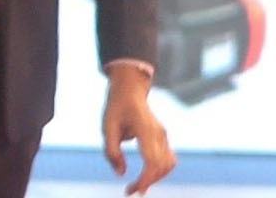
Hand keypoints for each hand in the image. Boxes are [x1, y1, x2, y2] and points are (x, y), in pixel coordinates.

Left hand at [103, 67, 174, 194]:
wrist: (130, 89)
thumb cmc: (117, 107)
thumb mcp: (107, 128)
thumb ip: (112, 152)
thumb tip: (122, 174)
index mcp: (145, 130)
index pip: (152, 161)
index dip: (145, 179)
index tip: (133, 190)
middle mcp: (159, 133)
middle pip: (161, 166)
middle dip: (147, 182)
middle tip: (129, 191)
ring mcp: (163, 134)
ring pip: (168, 164)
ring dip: (155, 177)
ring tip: (137, 184)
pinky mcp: (163, 137)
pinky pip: (168, 159)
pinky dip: (159, 171)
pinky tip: (145, 176)